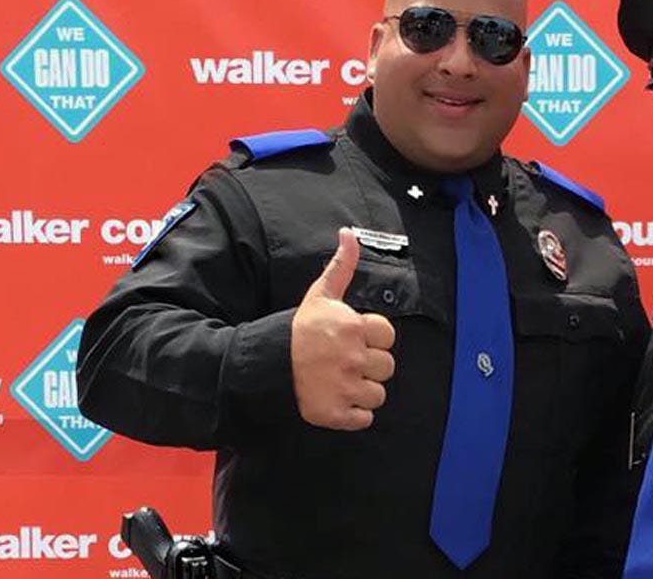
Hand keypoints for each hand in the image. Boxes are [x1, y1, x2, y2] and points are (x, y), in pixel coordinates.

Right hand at [290, 227, 395, 429]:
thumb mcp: (320, 294)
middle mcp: (352, 358)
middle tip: (344, 362)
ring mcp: (344, 387)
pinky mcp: (335, 413)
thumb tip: (348, 233)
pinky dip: (353, 414)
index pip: (388, 336)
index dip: (373, 339)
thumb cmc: (297, 329)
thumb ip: (341, 266)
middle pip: (387, 367)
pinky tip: (336, 399)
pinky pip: (364, 419)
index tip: (353, 339)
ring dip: (362, 391)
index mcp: (353, 328)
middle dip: (369, 366)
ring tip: (339, 381)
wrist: (264, 364)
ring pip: (378, 394)